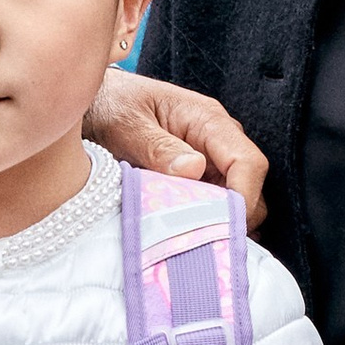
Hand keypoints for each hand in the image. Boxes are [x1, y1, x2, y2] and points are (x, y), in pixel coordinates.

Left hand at [88, 72, 268, 227]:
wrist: (94, 101)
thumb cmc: (110, 105)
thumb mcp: (126, 124)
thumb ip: (158, 147)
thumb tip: (193, 169)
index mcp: (208, 120)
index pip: (248, 163)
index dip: (244, 198)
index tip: (224, 227)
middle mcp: (217, 140)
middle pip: (250, 186)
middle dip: (234, 218)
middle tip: (204, 243)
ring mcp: (210, 160)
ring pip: (236, 200)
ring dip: (220, 222)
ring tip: (191, 241)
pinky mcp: (197, 177)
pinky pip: (215, 204)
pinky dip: (207, 222)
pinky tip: (186, 236)